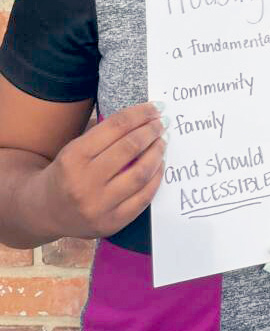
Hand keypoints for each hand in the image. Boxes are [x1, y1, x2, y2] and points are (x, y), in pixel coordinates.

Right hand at [34, 102, 165, 238]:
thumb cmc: (67, 172)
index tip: (155, 108)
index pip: (116, 127)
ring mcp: (99, 205)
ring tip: (162, 142)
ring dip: (157, 153)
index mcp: (74, 157)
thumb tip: (145, 116)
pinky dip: (156, 178)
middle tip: (162, 123)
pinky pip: (144, 198)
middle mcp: (85, 182)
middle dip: (151, 131)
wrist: (45, 212)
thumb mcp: (75, 148)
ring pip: (140, 173)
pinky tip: (159, 165)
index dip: (140, 114)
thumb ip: (105, 134)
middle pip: (130, 148)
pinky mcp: (112, 223)